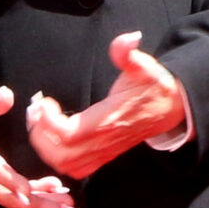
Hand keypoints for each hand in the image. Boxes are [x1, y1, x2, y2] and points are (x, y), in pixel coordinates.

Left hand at [25, 33, 187, 180]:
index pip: (68, 134)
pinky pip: (75, 169)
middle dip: (40, 134)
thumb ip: (129, 54)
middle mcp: (104, 140)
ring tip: (42, 123)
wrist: (169, 109)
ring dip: (46, 146)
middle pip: (60, 153)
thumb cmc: (153, 87)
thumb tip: (128, 39)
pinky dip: (58, 159)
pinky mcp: (103, 156)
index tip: (45, 101)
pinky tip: (55, 139)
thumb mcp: (144, 66)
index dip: (49, 121)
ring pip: (64, 163)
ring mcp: (103, 151)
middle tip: (38, 112)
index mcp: (108, 120)